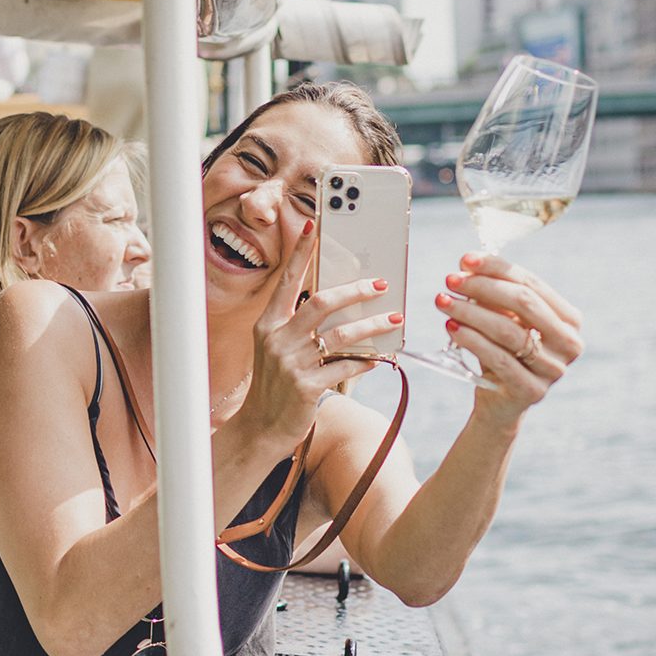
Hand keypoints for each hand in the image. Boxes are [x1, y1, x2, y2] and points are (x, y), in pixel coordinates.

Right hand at [235, 219, 398, 447]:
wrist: (260, 428)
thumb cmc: (275, 385)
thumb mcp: (277, 350)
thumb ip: (299, 327)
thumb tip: (340, 305)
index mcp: (268, 324)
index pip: (288, 281)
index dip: (301, 253)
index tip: (313, 226)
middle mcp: (277, 340)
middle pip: (322, 303)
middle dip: (356, 290)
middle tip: (381, 284)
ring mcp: (291, 364)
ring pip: (341, 335)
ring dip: (373, 325)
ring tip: (394, 319)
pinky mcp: (307, 388)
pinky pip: (346, 368)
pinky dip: (367, 362)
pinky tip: (380, 359)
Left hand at [437, 252, 583, 419]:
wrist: (500, 403)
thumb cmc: (502, 353)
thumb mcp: (503, 321)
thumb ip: (494, 296)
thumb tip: (468, 265)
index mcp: (568, 319)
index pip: (531, 283)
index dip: (497, 268)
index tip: (465, 260)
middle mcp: (569, 343)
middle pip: (524, 304)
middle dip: (483, 287)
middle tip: (451, 279)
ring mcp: (553, 369)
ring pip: (509, 331)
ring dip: (471, 311)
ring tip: (443, 301)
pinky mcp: (532, 390)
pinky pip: (498, 358)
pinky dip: (471, 339)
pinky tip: (451, 327)